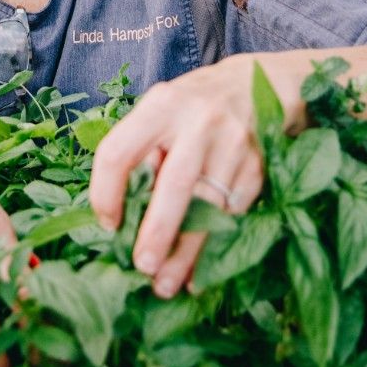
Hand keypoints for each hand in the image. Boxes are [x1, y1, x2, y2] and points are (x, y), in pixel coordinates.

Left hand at [89, 55, 286, 298]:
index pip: (120, 151)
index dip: (106, 192)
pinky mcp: (258, 166)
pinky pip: (232, 215)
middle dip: (156, 232)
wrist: (260, 82)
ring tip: (163, 284)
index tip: (108, 223)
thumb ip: (141, 149)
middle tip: (140, 266)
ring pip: (208, 209)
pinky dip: (214, 246)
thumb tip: (119, 213)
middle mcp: (198, 122)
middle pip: (174, 185)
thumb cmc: (194, 104)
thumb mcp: (162, 109)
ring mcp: (233, 145)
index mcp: (161, 106)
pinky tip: (198, 269)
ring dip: (185, 253)